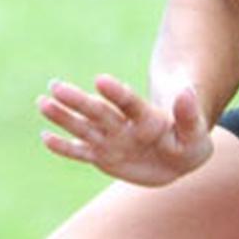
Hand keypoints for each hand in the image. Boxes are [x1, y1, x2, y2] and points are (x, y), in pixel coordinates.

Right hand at [38, 74, 212, 186]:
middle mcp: (123, 125)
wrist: (178, 157)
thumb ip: (189, 115)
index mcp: (146, 117)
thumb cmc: (189, 140)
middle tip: (56, 87)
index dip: (116, 92)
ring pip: (85, 128)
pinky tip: (45, 137)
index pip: (129, 103)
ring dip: (64, 117)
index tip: (101, 81)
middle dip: (78, 101)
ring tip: (43, 103)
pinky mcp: (103, 156)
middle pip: (99, 111)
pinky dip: (65, 148)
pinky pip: (81, 152)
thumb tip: (187, 93)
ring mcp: (111, 139)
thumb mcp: (195, 132)